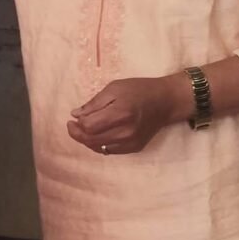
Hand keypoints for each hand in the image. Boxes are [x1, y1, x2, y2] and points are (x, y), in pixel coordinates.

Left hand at [67, 76, 184, 155]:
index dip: (76, 124)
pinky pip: (109, 151)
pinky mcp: (134, 148)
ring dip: (87, 140)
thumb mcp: (114, 88)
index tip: (73, 118)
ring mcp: (130, 142)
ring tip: (85, 129)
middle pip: (91, 140)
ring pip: (98, 148)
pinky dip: (99, 144)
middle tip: (73, 125)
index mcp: (120, 113)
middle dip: (77, 133)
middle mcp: (125, 131)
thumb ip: (94, 103)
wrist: (165, 102)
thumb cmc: (139, 90)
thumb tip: (75, 115)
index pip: (88, 126)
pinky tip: (98, 134)